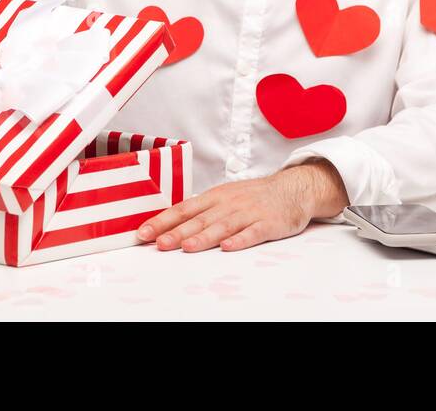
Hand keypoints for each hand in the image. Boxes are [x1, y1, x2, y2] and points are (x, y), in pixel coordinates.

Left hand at [135, 160, 348, 251]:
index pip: (184, 209)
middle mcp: (229, 204)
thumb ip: (201, 211)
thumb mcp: (225, 196)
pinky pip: (253, 233)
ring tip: (187, 247)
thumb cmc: (253, 197)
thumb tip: (169, 225)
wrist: (292, 188)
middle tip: (159, 244)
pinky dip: (240, 240)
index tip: (143, 233)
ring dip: (204, 237)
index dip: (163, 221)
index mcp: (215, 197)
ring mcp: (249, 213)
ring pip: (223, 226)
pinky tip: (228, 247)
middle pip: (200, 219)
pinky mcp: (268, 223)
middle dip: (177, 232)